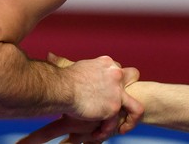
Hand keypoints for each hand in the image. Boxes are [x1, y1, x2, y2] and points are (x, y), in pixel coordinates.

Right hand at [17, 54, 142, 143]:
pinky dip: (105, 130)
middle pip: (133, 76)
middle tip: (122, 101)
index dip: (113, 80)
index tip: (105, 90)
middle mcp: (116, 74)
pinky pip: (115, 122)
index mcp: (107, 63)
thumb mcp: (73, 66)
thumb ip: (74, 66)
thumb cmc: (62, 79)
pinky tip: (96, 134)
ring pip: (136, 107)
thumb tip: (52, 55)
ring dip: (131, 119)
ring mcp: (117, 92)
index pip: (117, 69)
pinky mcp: (113, 108)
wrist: (61, 88)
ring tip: (122, 128)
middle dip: (131, 87)